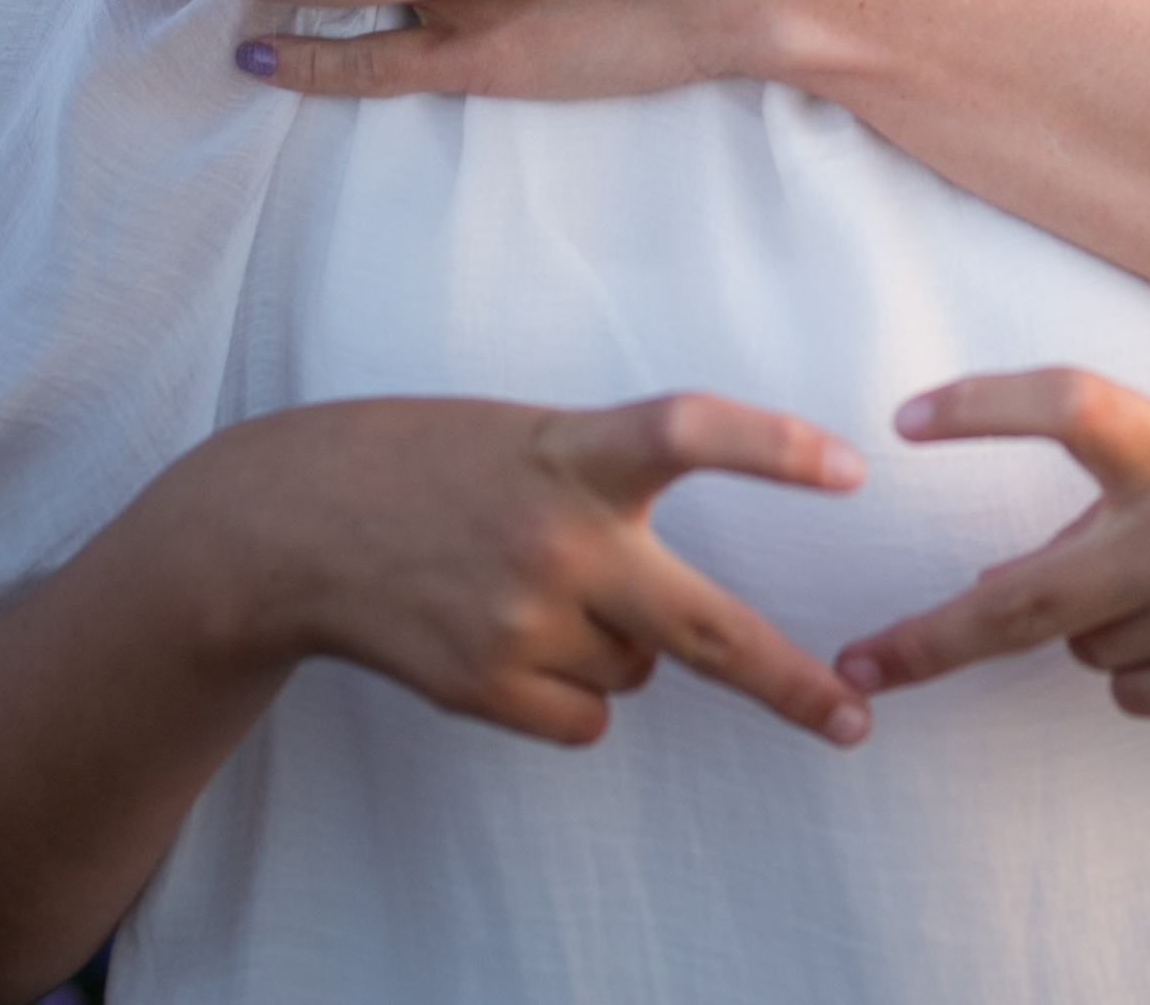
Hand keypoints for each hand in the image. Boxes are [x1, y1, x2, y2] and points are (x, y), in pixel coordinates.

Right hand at [200, 389, 871, 747]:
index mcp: (575, 449)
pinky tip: (506, 639)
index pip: (689, 430)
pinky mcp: (484, 685)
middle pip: (704, 627)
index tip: (852, 468)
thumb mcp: (532, 435)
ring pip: (638, 669)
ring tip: (528, 587)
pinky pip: (586, 718)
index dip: (773, 450)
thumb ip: (611, 488)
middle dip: (788, 683)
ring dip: (616, 643)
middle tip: (853, 717)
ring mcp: (521, 620)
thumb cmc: (433, 461)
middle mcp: (558, 538)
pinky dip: (570, 693)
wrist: (295, 522)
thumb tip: (672, 632)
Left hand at [832, 369, 1149, 719]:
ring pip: (1082, 641)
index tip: (906, 418)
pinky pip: (1134, 688)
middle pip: (1019, 601)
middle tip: (856, 665)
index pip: (1063, 406)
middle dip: (928, 643)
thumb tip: (1027, 572)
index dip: (982, 407)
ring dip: (1093, 612)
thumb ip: (1128, 488)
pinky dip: (1144, 661)